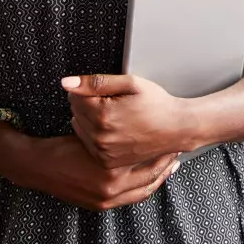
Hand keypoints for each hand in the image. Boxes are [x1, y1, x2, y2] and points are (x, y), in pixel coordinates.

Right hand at [22, 135, 180, 211]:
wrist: (38, 165)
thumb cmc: (63, 146)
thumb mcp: (93, 133)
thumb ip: (116, 132)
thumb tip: (141, 125)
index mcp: (111, 171)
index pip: (149, 162)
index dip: (163, 150)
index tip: (173, 140)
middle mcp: (111, 190)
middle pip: (151, 179)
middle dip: (166, 165)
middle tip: (176, 153)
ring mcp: (105, 200)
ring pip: (143, 191)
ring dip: (157, 178)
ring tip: (168, 165)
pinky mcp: (99, 205)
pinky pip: (130, 198)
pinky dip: (142, 187)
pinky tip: (147, 177)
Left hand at [63, 73, 197, 168]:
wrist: (176, 129)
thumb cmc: (157, 104)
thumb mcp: (131, 84)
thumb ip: (96, 82)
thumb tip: (67, 83)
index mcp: (103, 115)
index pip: (74, 96)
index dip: (88, 89)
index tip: (105, 90)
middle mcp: (100, 136)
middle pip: (75, 112)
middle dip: (88, 103)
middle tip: (112, 101)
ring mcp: (103, 151)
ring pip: (79, 127)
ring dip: (89, 119)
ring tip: (113, 115)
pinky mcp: (107, 161)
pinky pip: (88, 142)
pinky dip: (94, 134)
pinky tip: (112, 128)